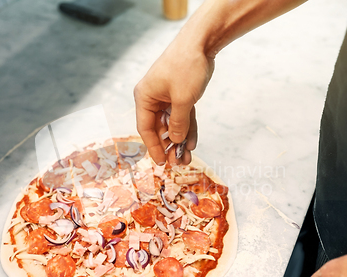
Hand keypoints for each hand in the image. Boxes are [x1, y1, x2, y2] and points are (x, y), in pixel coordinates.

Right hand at [134, 36, 214, 164]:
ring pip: (172, 124)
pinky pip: (182, 117)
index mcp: (145, 97)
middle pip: (159, 128)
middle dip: (169, 146)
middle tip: (177, 163)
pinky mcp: (180, 95)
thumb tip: (175, 141)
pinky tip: (191, 142)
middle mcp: (153, 98)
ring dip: (179, 140)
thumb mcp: (183, 100)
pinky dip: (187, 128)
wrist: (201, 43)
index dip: (153, 147)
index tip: (161, 163)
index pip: (146, 128)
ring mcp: (167, 97)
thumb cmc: (186, 67)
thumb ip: (178, 123)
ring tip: (186, 157)